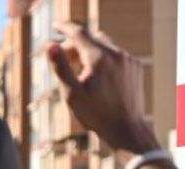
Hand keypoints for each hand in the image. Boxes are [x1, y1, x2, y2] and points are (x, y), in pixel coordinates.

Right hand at [47, 22, 158, 156]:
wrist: (126, 128)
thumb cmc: (96, 114)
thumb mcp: (71, 93)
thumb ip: (60, 67)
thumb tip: (49, 45)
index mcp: (98, 58)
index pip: (78, 33)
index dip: (64, 27)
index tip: (55, 24)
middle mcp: (116, 54)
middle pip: (92, 37)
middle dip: (76, 42)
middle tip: (63, 56)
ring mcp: (128, 59)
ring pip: (105, 44)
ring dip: (90, 49)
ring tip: (79, 67)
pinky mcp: (135, 67)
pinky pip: (116, 54)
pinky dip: (103, 57)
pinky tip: (97, 75)